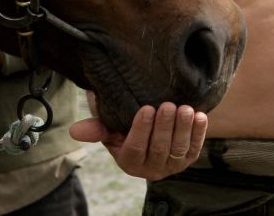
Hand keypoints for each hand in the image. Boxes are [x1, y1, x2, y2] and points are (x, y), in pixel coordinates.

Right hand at [69, 92, 205, 180]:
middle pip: (159, 148)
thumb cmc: (126, 126)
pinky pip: (194, 147)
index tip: (146, 108)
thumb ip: (97, 128)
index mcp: (129, 162)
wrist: (153, 127)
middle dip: (164, 126)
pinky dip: (198, 132)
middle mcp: (151, 168)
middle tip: (167, 105)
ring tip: (184, 109)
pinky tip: (199, 116)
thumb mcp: (111, 128)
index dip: (141, 130)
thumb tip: (74, 131)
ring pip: (178, 149)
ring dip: (183, 129)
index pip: (135, 148)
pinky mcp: (188, 159)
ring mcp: (171, 165)